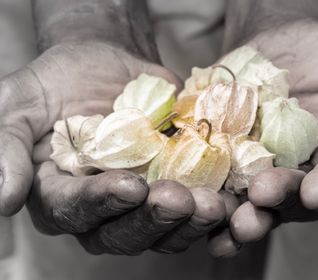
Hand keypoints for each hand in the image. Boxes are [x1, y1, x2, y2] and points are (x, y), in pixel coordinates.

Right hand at [0, 40, 231, 253]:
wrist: (108, 64)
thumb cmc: (60, 82)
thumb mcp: (19, 103)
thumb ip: (7, 147)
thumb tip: (2, 200)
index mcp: (59, 194)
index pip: (74, 212)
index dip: (101, 204)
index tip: (128, 186)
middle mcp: (103, 209)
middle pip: (124, 233)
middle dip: (152, 220)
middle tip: (178, 199)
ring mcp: (143, 200)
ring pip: (165, 230)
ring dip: (190, 222)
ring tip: (213, 204)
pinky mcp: (176, 184)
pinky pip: (196, 207)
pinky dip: (215, 208)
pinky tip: (232, 198)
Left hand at [211, 19, 317, 253]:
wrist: (275, 45)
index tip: (317, 192)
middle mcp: (308, 170)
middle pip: (298, 193)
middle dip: (281, 199)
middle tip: (263, 199)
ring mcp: (268, 169)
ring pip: (259, 200)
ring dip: (245, 215)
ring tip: (232, 226)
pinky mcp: (233, 161)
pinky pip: (223, 184)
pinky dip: (213, 200)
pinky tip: (199, 212)